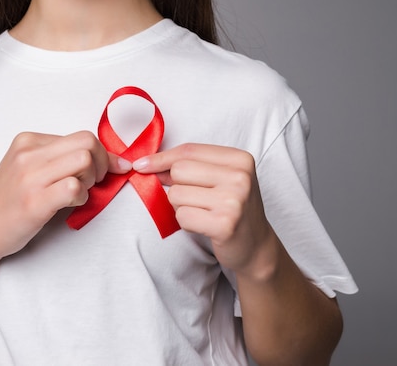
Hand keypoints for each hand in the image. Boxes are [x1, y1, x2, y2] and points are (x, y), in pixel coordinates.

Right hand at [0, 131, 130, 259]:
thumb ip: (59, 158)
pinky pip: (74, 188)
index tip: (111, 168)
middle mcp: (28, 154)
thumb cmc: (10, 201)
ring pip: (84, 160)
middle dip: (102, 163)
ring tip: (78, 193)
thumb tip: (108, 158)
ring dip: (91, 180)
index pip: (81, 136)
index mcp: (28, 141)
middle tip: (93, 181)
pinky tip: (69, 205)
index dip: (102, 153)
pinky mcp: (34, 201)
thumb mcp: (29, 168)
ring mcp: (30, 177)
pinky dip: (81, 197)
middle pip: (87, 142)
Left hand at [133, 143, 273, 275]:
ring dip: (181, 207)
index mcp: (239, 159)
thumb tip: (146, 164)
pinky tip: (204, 226)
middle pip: (179, 170)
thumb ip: (188, 167)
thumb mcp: (218, 179)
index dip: (161, 158)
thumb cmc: (231, 208)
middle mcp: (240, 176)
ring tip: (203, 213)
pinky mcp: (225, 224)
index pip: (188, 150)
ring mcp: (233, 200)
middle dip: (177, 186)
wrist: (256, 246)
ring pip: (176, 194)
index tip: (141, 164)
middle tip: (196, 200)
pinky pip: (181, 216)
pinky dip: (186, 223)